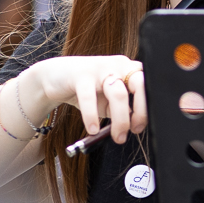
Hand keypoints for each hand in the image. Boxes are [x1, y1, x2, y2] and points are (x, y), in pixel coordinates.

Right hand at [23, 55, 147, 142]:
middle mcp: (119, 65)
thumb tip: (136, 127)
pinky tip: (92, 129)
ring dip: (121, 120)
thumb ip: (123, 111)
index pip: (148, 86)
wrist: (55, 76)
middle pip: (139, 85)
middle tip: (134, 131)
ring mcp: (101, 67)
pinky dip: (92, 116)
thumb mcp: (109, 102)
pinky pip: (89, 97)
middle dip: (141, 111)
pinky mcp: (81, 74)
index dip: (148, 107)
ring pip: (118, 94)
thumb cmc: (88, 90)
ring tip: (117, 137)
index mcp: (130, 70)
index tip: (141, 126)